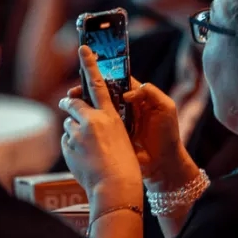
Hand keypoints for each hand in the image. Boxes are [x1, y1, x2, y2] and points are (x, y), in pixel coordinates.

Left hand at [59, 46, 142, 205]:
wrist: (115, 187)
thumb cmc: (126, 165)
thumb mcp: (122, 137)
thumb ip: (106, 124)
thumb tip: (88, 119)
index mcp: (110, 116)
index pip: (98, 85)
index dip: (90, 65)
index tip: (83, 49)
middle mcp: (92, 121)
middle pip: (74, 102)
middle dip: (69, 102)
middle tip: (67, 102)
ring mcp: (77, 134)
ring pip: (68, 124)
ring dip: (73, 130)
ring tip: (87, 147)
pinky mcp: (68, 146)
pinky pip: (66, 141)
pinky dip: (71, 146)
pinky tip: (83, 158)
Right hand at [64, 75, 199, 192]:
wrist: (164, 162)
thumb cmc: (168, 134)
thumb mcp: (166, 108)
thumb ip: (150, 93)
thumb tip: (127, 93)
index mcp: (137, 97)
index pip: (116, 82)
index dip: (102, 76)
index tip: (87, 75)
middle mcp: (124, 107)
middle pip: (101, 93)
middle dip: (85, 90)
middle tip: (72, 92)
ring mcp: (117, 122)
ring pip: (96, 109)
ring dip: (82, 105)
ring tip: (69, 105)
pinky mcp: (112, 136)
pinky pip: (97, 126)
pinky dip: (85, 123)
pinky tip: (74, 121)